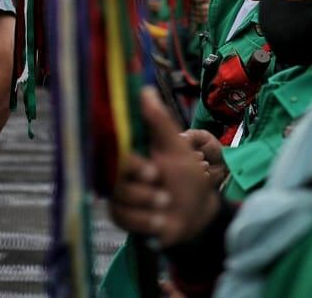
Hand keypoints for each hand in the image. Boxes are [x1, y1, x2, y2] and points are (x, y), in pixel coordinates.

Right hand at [110, 90, 221, 247]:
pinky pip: (122, 216)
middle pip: (115, 173)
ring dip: (147, 201)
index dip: (131, 158)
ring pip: (119, 196)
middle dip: (142, 183)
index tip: (152, 169)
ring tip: (167, 203)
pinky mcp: (120, 214)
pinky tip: (160, 221)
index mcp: (132, 149)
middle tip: (160, 182)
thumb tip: (145, 90)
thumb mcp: (178, 148)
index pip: (115, 146)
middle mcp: (121, 168)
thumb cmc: (187, 177)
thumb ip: (160, 122)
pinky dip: (144, 220)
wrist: (196, 215)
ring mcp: (119, 192)